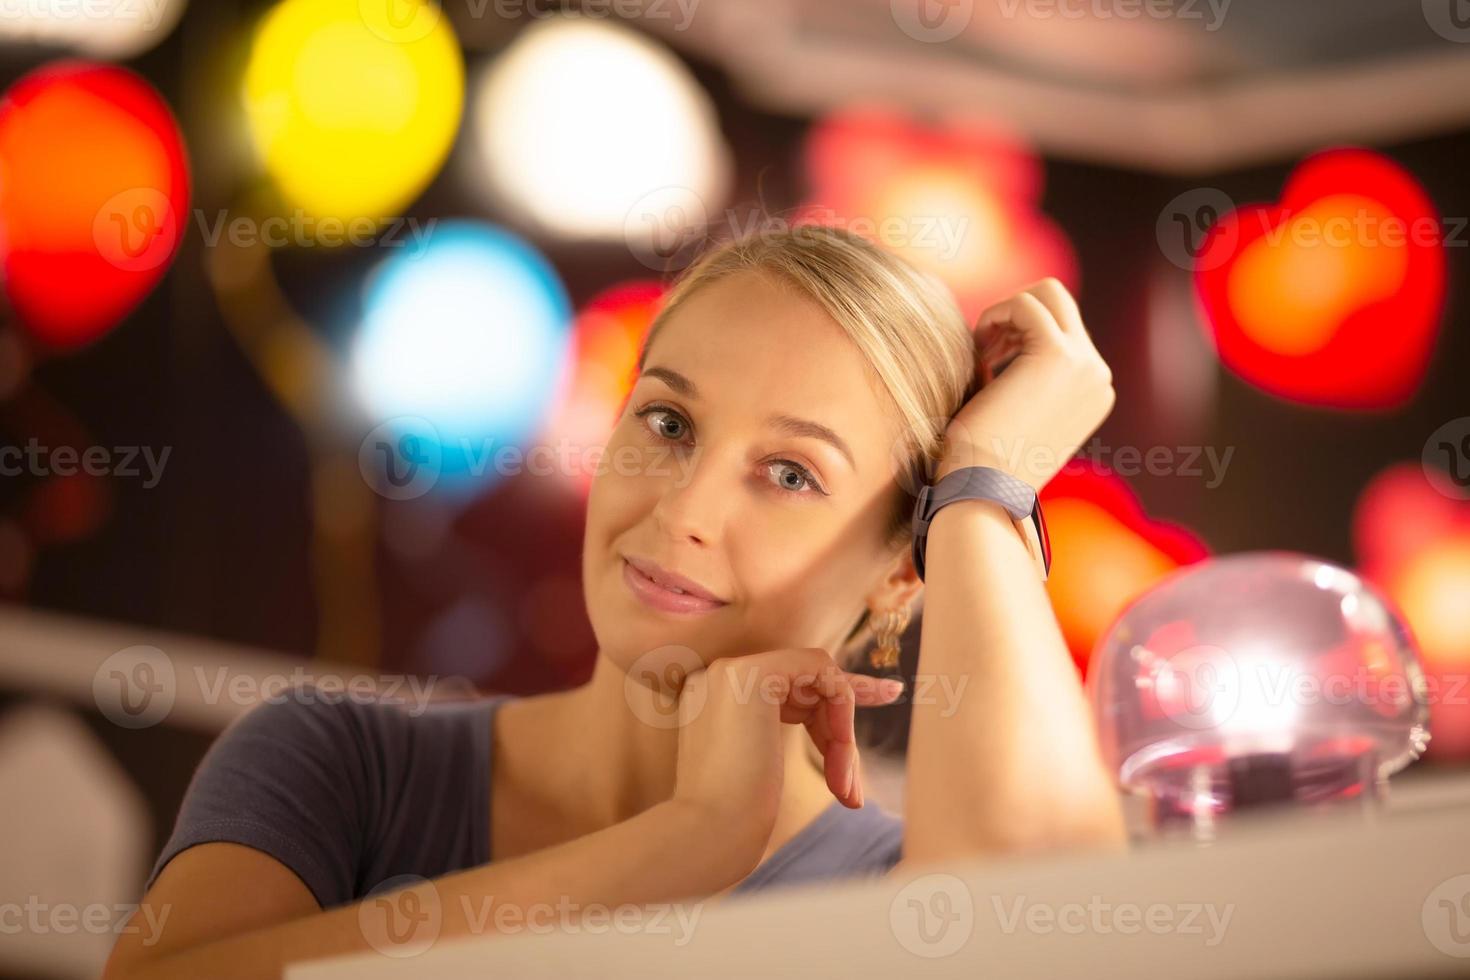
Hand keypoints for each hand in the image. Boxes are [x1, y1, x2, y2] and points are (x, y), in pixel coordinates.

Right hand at [670, 648, 902, 849]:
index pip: (787, 687)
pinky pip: (824, 673)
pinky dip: (842, 710)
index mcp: (714, 698)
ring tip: (844, 789)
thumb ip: (775, 735)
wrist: (705, 835)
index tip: (882, 696)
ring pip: (820, 678)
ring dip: (842, 734)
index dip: (832, 700)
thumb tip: (828, 724)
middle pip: (807, 683)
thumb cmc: (730, 822)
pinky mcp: (754, 674)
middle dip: (844, 726)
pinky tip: (839, 751)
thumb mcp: (759, 768)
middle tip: (856, 785)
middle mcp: (719, 676)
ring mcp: (733, 670)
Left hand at [939, 278, 1114, 489]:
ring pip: (1046, 292)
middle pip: (1059, 301)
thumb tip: (1001, 338)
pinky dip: (993, 318)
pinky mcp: (1059, 355)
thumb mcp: (1015, 414)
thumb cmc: (982, 463)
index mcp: (1093, 391)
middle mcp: (1098, 375)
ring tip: (980, 356)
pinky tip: (979, 355)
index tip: (989, 365)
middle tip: (985, 350)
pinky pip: (1024, 304)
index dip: (1017, 335)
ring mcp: (1086, 364)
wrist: (982, 492)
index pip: (1061, 329)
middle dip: (1016, 314)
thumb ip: (1024, 379)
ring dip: (1004, 315)